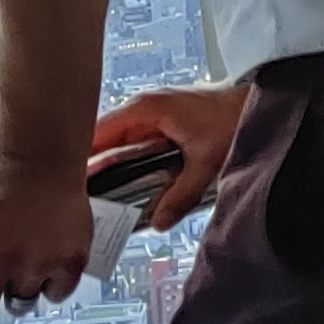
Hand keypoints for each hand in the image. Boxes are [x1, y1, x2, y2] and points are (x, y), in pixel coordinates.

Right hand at [93, 82, 249, 232]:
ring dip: (109, 166)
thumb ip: (181, 195)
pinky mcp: (159, 121)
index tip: (68, 184)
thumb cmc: (233, 119)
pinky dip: (125, 161)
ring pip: (115, 143)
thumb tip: (157, 222)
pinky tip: (123, 184)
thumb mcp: (206, 162)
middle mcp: (140, 107)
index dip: (80, 158)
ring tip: (96, 197)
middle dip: (92, 168)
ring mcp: (148, 113)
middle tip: (80, 198)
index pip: (96, 133)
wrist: (254, 102)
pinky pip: (131, 142)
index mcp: (144, 109)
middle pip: (101, 140)